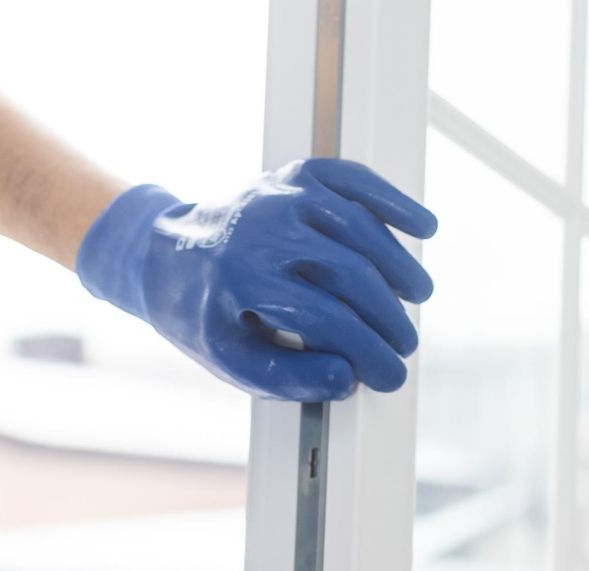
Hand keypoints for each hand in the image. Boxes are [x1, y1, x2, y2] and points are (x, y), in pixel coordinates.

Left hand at [76, 158, 437, 400]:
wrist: (165, 253)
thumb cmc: (202, 312)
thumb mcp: (232, 357)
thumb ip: (289, 376)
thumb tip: (348, 378)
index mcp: (242, 277)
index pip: (327, 319)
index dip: (369, 352)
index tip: (391, 375)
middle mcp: (264, 228)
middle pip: (351, 273)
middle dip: (388, 317)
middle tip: (405, 345)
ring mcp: (283, 194)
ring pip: (360, 228)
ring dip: (398, 265)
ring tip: (418, 297)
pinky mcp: (297, 175)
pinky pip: (355, 181)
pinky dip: (393, 201)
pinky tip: (423, 227)